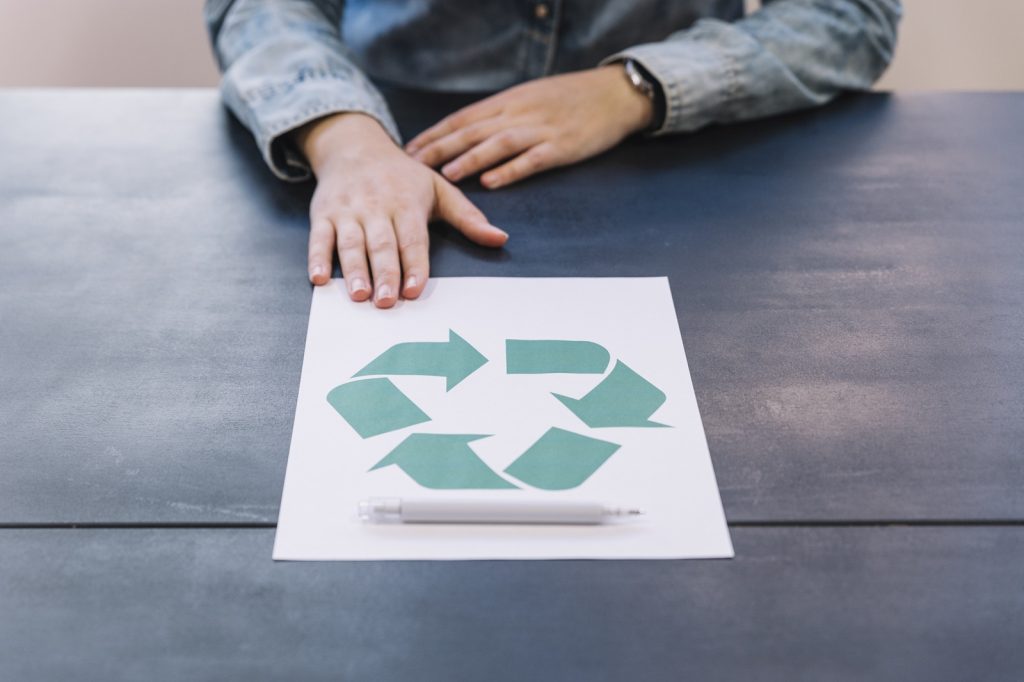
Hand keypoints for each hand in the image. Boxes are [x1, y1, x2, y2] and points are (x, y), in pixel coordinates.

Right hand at [295, 113, 507, 307]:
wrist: (354, 146)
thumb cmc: (402, 175)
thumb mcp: (439, 188)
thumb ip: (468, 217)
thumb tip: (500, 238)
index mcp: (407, 203)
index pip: (412, 238)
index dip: (414, 264)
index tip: (415, 288)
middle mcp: (376, 207)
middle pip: (381, 244)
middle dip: (384, 273)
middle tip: (386, 301)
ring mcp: (348, 211)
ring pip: (350, 243)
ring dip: (353, 270)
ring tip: (358, 295)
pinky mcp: (324, 215)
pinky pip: (319, 238)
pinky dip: (317, 258)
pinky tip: (319, 278)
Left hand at [405, 65, 653, 188]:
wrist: (613, 94)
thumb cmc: (570, 98)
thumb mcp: (529, 97)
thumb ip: (500, 114)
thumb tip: (467, 132)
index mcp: (509, 101)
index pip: (463, 118)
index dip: (435, 134)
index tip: (411, 149)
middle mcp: (519, 113)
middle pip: (473, 130)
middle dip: (441, 148)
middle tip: (415, 165)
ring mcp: (541, 130)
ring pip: (498, 144)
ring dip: (470, 159)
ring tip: (447, 175)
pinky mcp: (562, 147)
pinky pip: (531, 160)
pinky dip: (509, 172)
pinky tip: (491, 183)